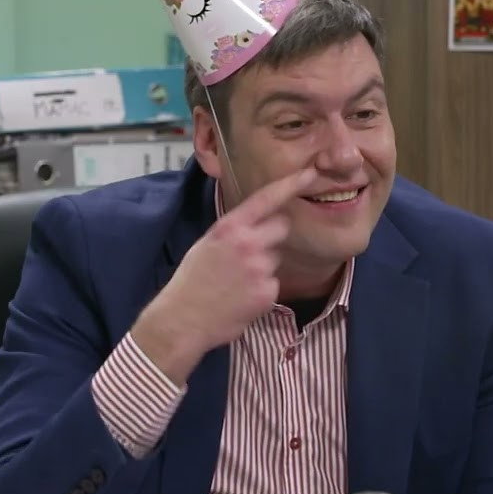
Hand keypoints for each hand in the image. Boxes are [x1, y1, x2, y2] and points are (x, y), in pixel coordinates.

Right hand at [132, 167, 316, 384]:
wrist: (183, 320)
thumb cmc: (192, 280)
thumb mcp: (208, 243)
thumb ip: (235, 229)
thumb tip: (260, 219)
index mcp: (230, 227)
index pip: (267, 198)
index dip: (291, 184)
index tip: (310, 173)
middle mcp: (248, 243)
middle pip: (282, 227)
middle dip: (274, 235)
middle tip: (251, 252)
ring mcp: (260, 268)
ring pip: (277, 257)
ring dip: (265, 266)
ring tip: (239, 280)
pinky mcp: (268, 292)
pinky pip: (275, 283)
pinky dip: (262, 290)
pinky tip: (242, 297)